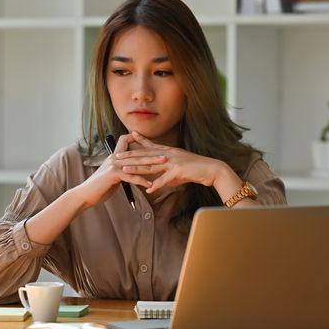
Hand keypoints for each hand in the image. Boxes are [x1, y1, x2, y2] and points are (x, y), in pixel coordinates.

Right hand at [73, 134, 165, 208]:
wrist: (86, 194)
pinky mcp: (113, 174)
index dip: (136, 139)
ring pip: (136, 163)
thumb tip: (131, 170)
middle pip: (137, 152)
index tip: (150, 144)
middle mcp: (115, 157)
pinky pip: (131, 176)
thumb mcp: (113, 175)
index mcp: (115, 156)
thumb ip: (122, 170)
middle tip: (166, 155)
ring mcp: (114, 165)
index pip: (125, 140)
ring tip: (163, 165)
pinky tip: (150, 184)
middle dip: (152, 153)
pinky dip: (141, 180)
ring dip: (151, 164)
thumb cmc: (100, 186)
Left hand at [114, 131, 232, 194]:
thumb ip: (166, 175)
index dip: (138, 142)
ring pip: (151, 166)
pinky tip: (148, 190)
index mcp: (169, 152)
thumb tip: (156, 183)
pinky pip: (165, 179)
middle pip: (146, 155)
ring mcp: (173, 161)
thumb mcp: (178, 170)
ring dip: (137, 169)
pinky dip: (157, 185)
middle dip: (130, 156)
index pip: (150, 146)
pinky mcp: (178, 171)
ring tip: (124, 170)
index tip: (127, 138)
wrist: (212, 170)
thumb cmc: (195, 170)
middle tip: (117, 156)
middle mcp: (169, 154)